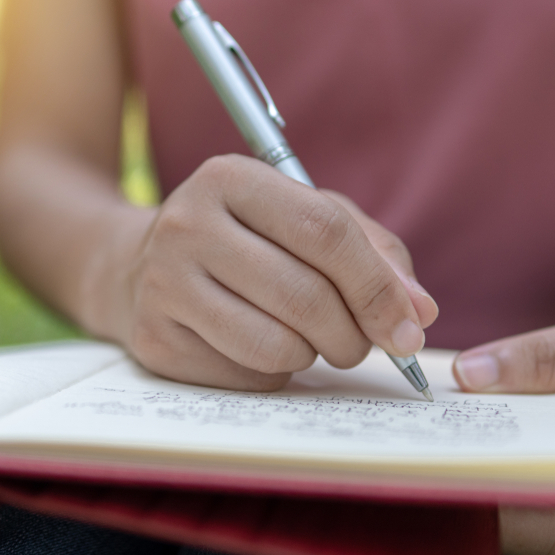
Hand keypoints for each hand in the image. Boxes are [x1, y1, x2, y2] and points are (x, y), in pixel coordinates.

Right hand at [94, 154, 437, 389]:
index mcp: (231, 178)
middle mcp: (188, 224)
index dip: (378, 286)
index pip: (324, 231)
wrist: (136, 268)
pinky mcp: (154, 339)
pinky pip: (246, 376)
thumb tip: (418, 312)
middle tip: (364, 346)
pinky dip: (273, 373)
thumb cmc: (243, 240)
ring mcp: (163, 283)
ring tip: (307, 340)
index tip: (410, 327)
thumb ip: (372, 251)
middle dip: (354, 334)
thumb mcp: (302, 217)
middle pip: (304, 295)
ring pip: (276, 346)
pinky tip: (258, 346)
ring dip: (313, 356)